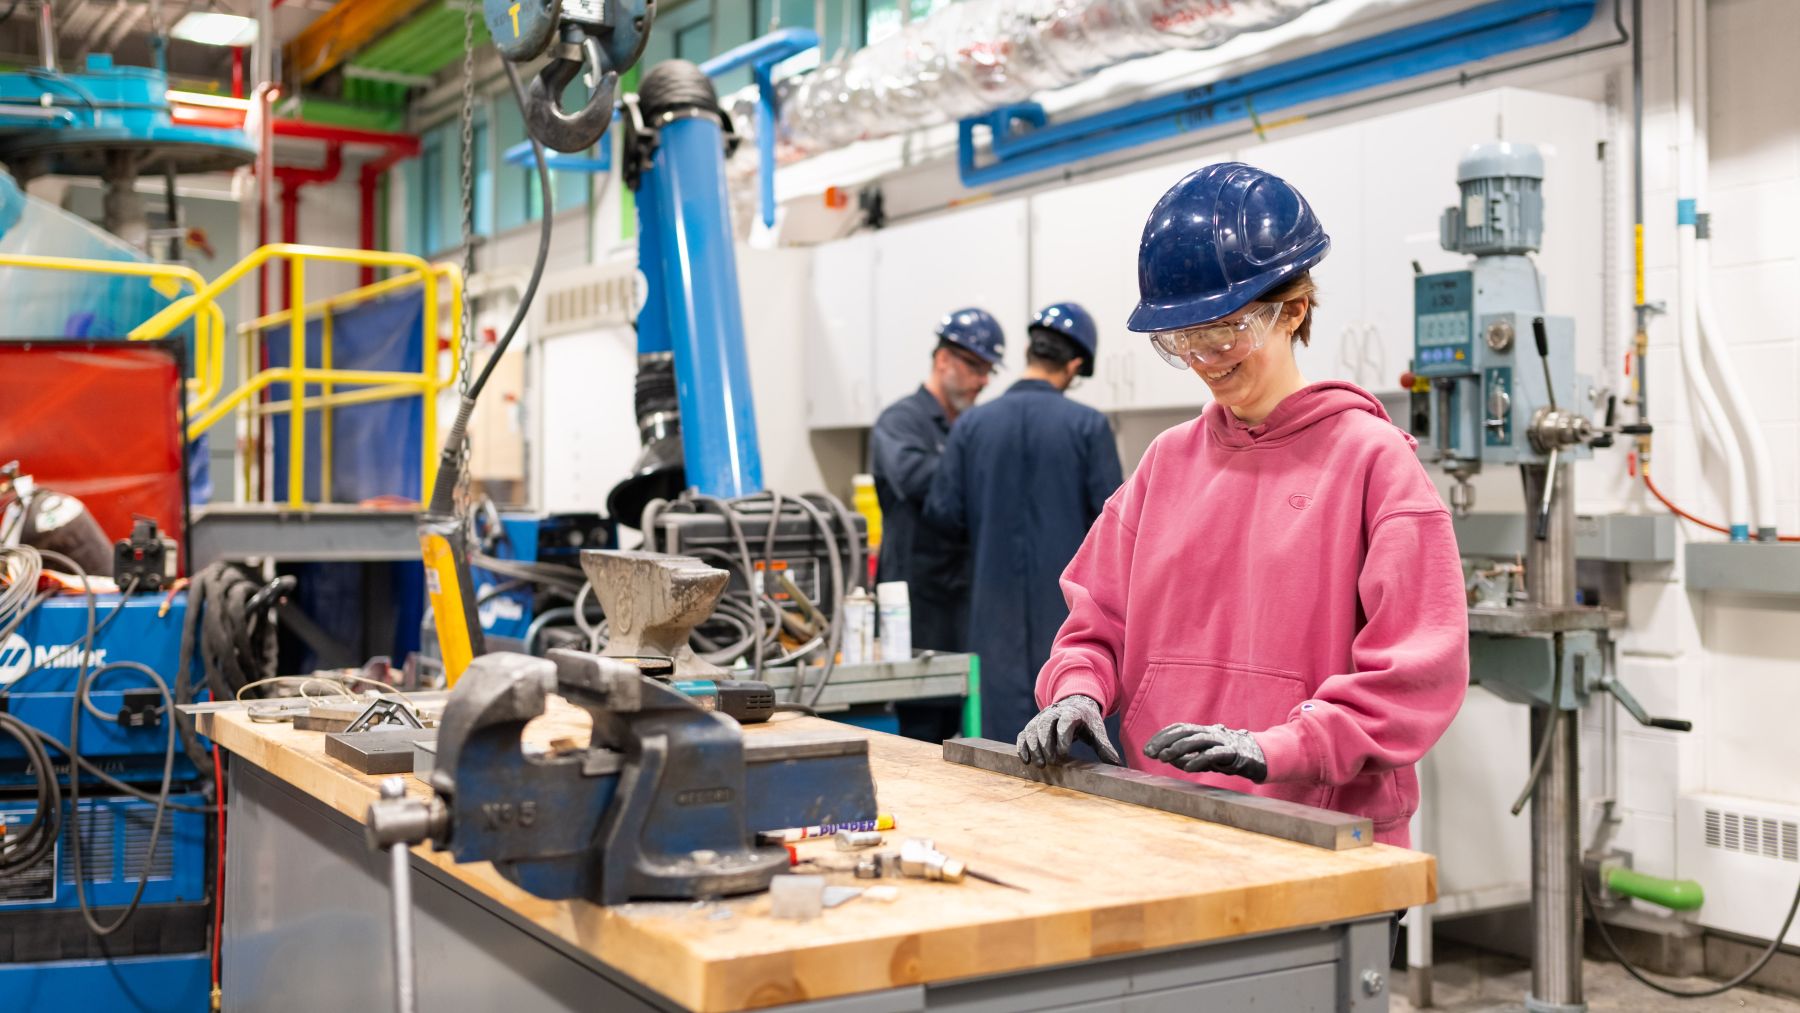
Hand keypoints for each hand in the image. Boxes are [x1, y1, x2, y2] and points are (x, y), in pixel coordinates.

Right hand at [1016, 695, 1123, 766]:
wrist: (1074, 703)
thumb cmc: (1087, 721)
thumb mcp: (1097, 731)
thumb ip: (1104, 747)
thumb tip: (1118, 765)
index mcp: (1072, 713)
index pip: (1065, 722)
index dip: (1063, 737)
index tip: (1064, 753)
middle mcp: (1054, 712)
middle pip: (1045, 725)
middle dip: (1046, 744)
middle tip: (1051, 762)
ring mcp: (1041, 718)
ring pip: (1032, 729)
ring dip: (1033, 747)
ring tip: (1040, 764)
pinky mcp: (1033, 725)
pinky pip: (1024, 733)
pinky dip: (1022, 746)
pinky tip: (1025, 760)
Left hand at [1143, 723, 1267, 781]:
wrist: (1259, 757)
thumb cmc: (1227, 757)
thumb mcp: (1204, 757)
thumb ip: (1187, 756)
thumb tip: (1168, 759)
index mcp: (1203, 731)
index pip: (1179, 728)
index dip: (1161, 736)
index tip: (1147, 749)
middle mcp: (1211, 732)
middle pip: (1185, 731)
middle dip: (1165, 741)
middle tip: (1150, 753)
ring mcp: (1223, 741)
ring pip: (1198, 739)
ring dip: (1178, 748)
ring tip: (1164, 758)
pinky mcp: (1234, 752)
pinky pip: (1215, 754)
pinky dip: (1200, 759)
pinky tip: (1187, 767)